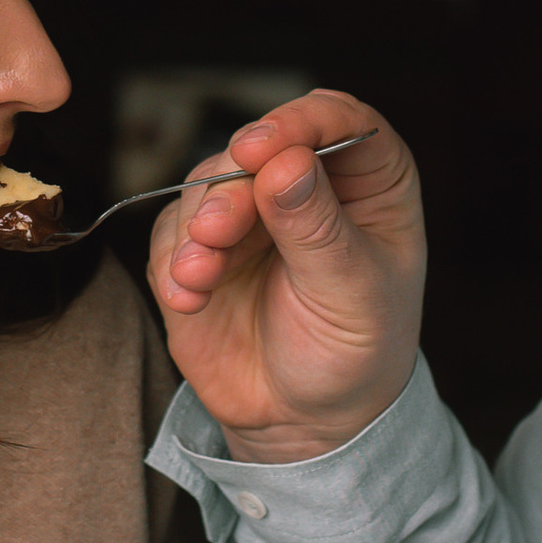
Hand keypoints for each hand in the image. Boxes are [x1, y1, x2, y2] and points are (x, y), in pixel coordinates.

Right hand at [146, 94, 424, 461]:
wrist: (306, 423)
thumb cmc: (354, 352)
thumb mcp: (351, 294)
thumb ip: (317, 228)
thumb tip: (286, 164)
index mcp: (369, 182)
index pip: (338, 119)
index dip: (300, 122)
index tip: (263, 150)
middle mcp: (305, 185)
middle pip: (258, 148)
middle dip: (230, 187)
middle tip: (218, 231)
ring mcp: (249, 215)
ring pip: (206, 184)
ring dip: (196, 229)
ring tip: (200, 276)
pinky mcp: (200, 249)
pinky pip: (172, 234)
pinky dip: (174, 263)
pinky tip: (189, 298)